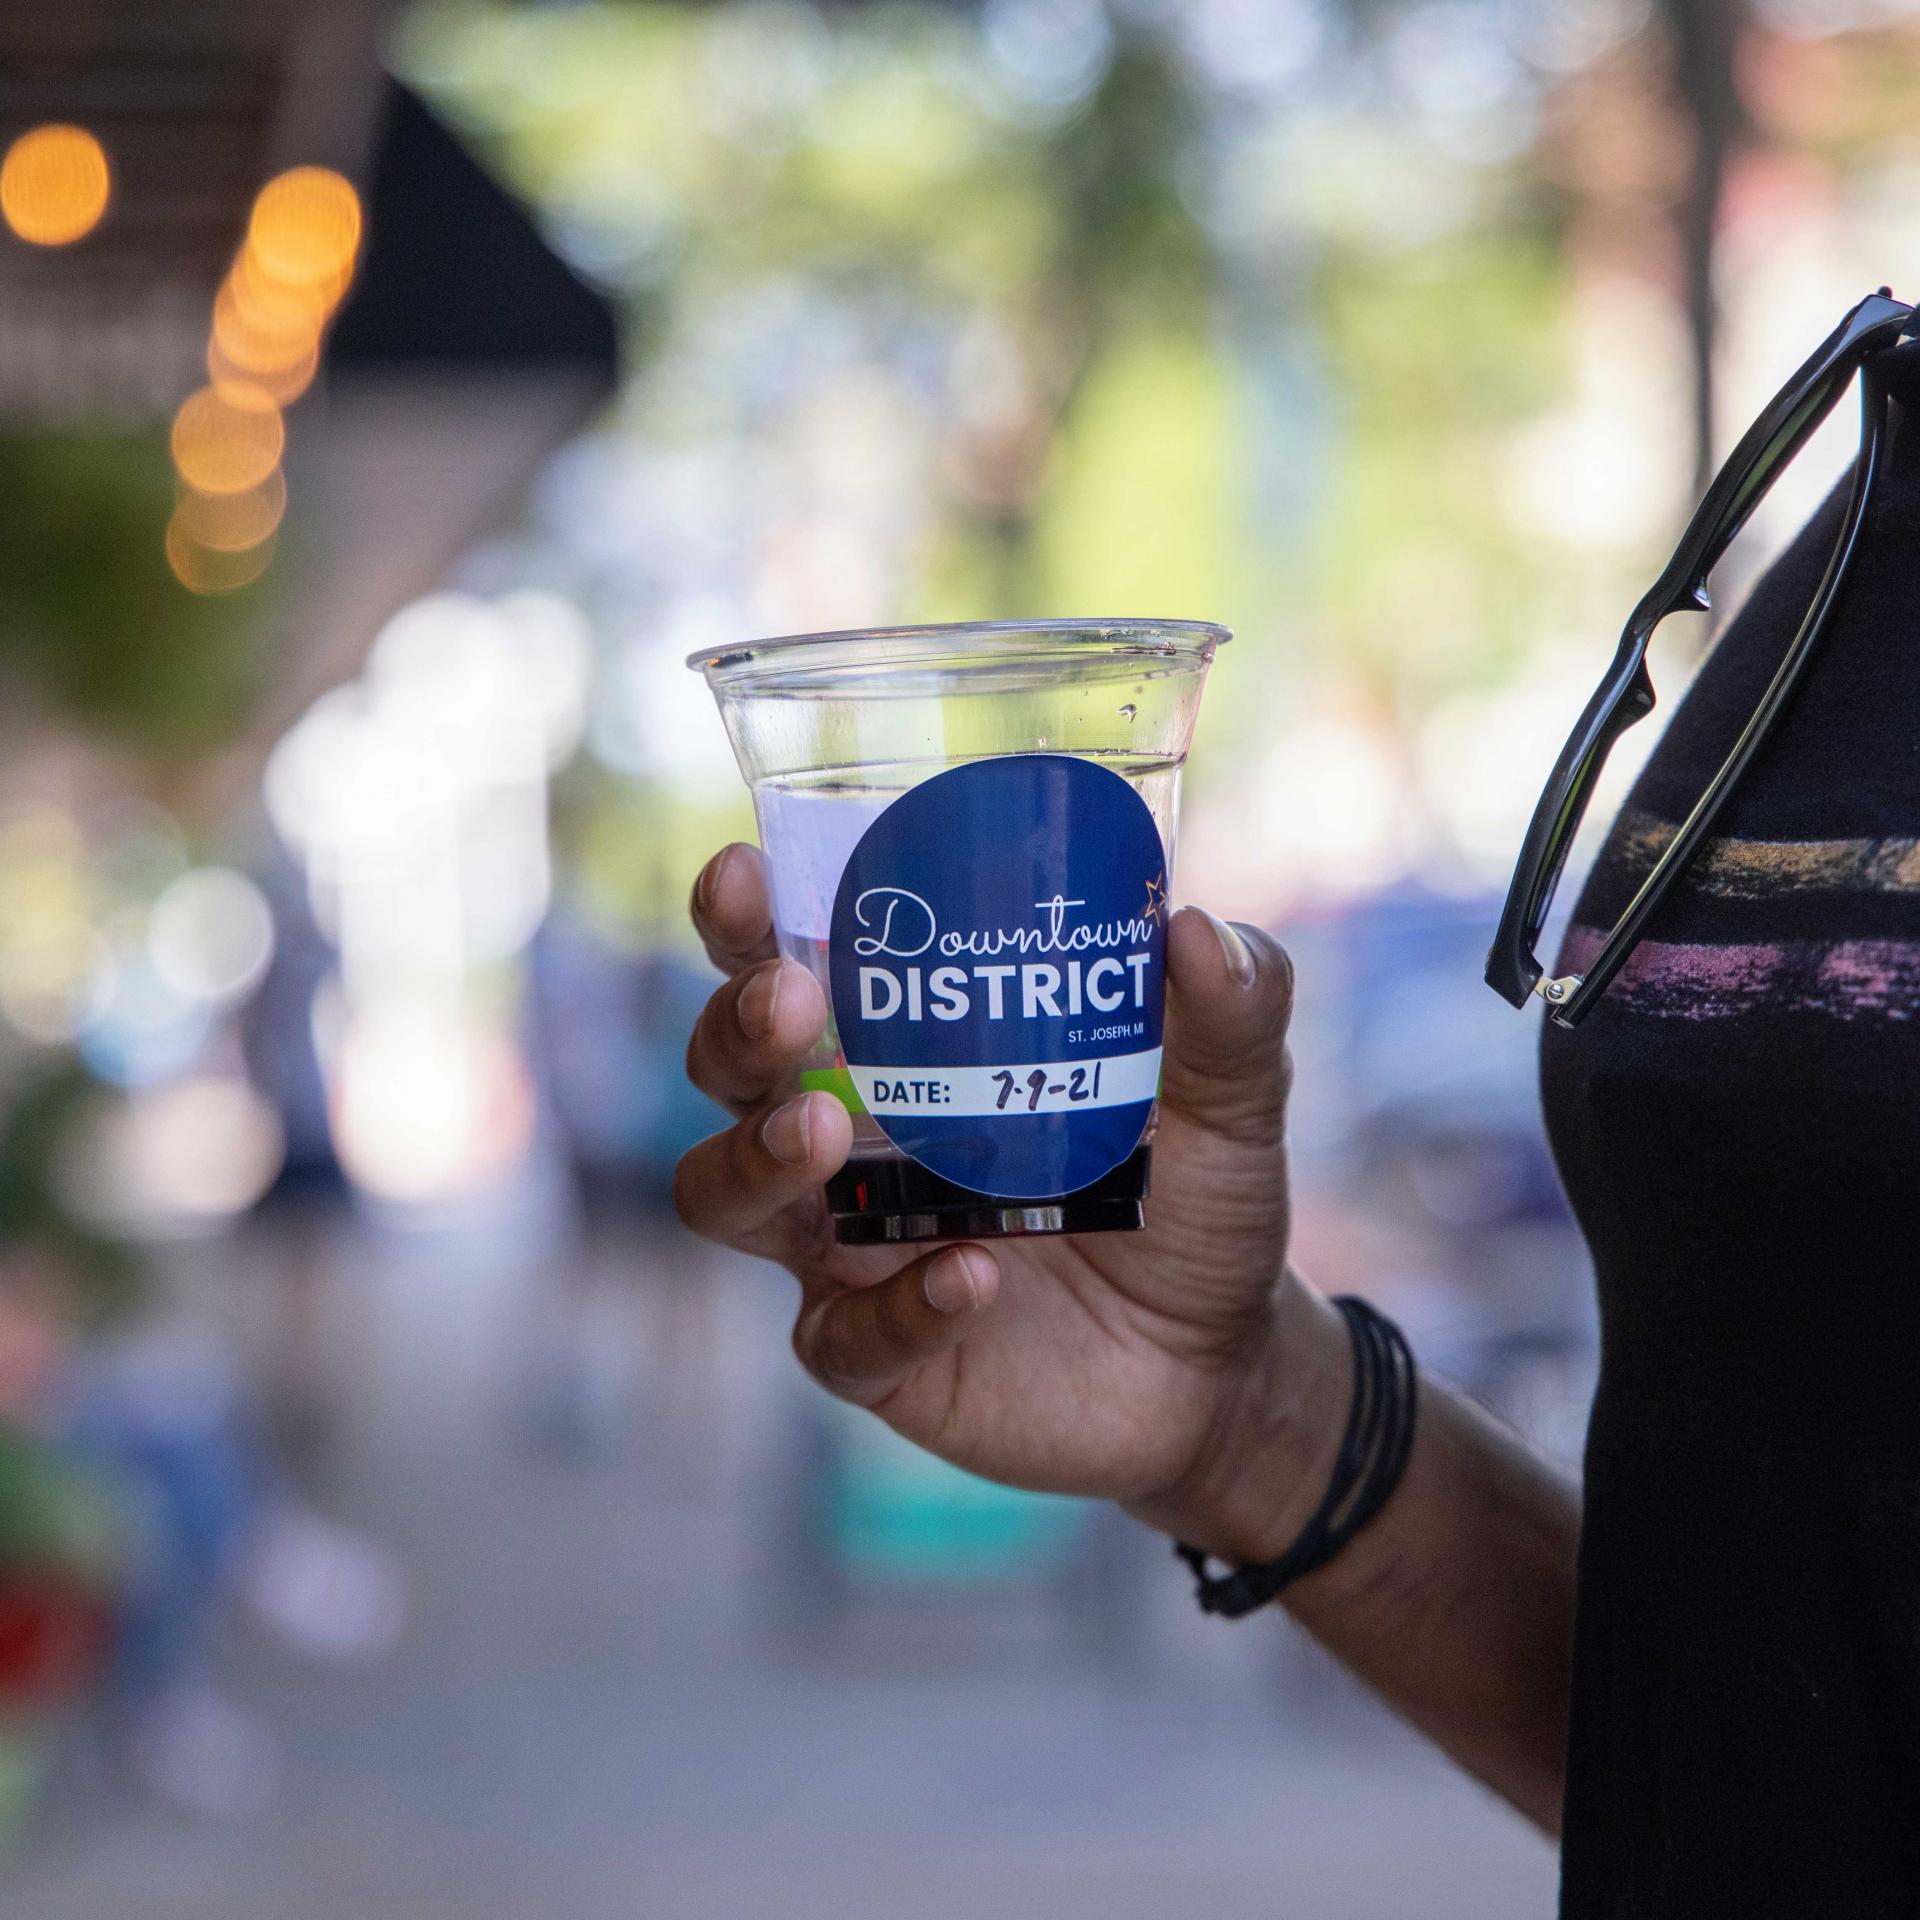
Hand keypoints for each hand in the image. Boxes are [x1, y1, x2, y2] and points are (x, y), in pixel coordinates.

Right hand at [674, 843, 1349, 1559]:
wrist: (1224, 1363)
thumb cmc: (1195, 1202)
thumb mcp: (1229, 1097)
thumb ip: (1231, 1008)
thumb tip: (1193, 925)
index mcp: (905, 1052)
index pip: (787, 967)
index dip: (742, 922)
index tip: (743, 870)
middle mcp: (850, 1140)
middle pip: (729, 1070)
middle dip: (735, 1027)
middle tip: (791, 999)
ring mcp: (850, 1252)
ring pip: (723, 1198)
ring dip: (755, 1156)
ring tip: (822, 1131)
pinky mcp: (877, 1355)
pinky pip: (843, 1337)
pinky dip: (902, 1305)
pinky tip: (974, 1277)